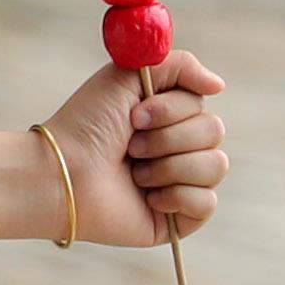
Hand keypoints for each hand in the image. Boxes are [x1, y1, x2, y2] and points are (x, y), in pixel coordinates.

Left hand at [47, 48, 229, 250]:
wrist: (65, 173)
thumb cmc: (87, 124)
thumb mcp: (129, 73)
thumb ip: (179, 65)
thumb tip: (219, 86)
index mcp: (167, 116)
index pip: (202, 104)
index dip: (170, 109)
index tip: (134, 116)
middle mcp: (177, 147)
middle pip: (214, 132)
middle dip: (167, 138)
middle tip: (130, 146)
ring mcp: (180, 183)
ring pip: (215, 166)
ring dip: (169, 166)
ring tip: (135, 173)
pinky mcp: (178, 219)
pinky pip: (207, 202)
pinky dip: (177, 196)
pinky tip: (147, 198)